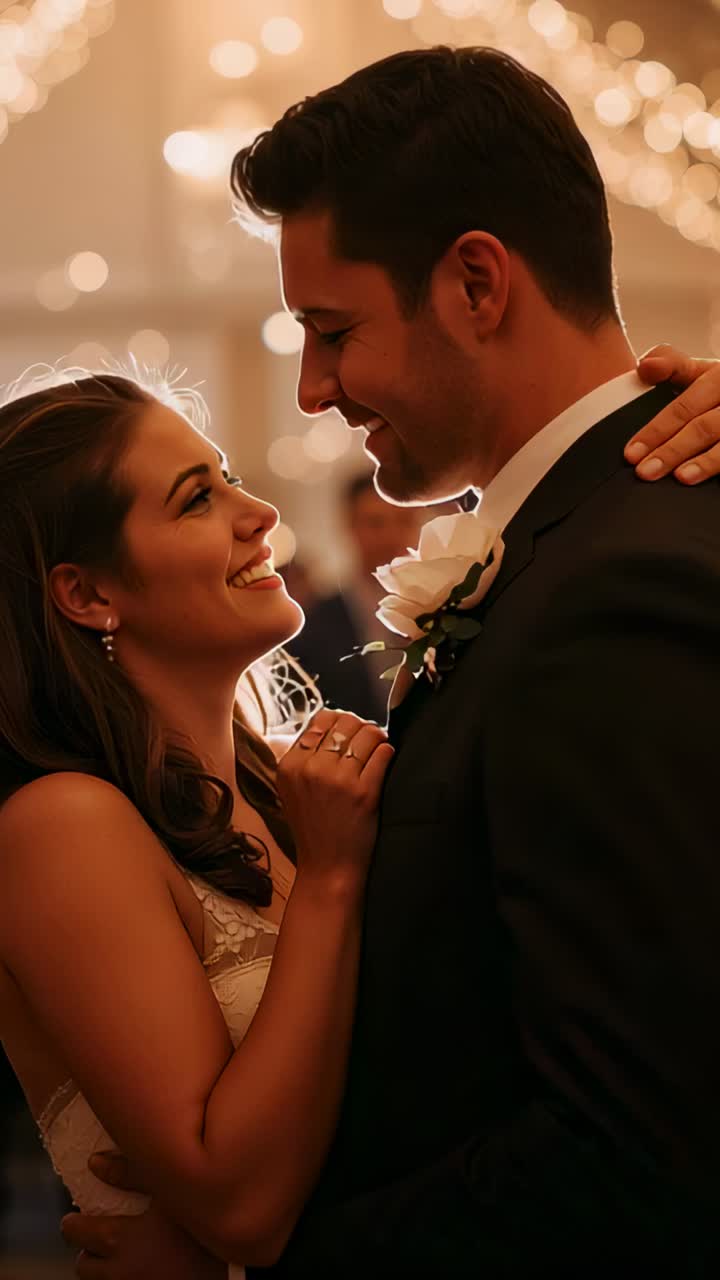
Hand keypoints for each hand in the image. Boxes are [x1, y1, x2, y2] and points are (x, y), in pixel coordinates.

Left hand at [62, 1152, 223, 1279]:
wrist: (237, 1268)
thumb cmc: (202, 1225)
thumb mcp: (170, 1189)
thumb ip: (132, 1171)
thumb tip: (94, 1162)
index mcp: (121, 1242)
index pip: (81, 1235)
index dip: (73, 1226)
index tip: (72, 1219)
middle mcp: (122, 1273)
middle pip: (86, 1268)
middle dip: (87, 1252)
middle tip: (95, 1239)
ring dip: (104, 1269)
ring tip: (118, 1256)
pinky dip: (125, 1279)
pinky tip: (142, 1268)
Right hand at [278, 707, 393, 887]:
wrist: (327, 869)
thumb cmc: (314, 828)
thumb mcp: (293, 789)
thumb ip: (305, 756)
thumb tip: (332, 721)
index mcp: (290, 765)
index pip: (321, 719)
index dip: (341, 722)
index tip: (350, 734)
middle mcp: (311, 768)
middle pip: (346, 721)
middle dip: (361, 727)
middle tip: (368, 740)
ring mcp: (338, 780)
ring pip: (368, 733)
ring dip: (378, 738)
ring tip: (379, 749)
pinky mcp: (364, 792)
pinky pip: (383, 753)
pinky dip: (388, 753)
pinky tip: (385, 761)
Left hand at [625, 344, 719, 482]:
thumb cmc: (719, 389)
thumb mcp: (700, 371)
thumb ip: (671, 365)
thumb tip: (645, 366)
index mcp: (717, 376)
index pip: (683, 406)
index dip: (656, 430)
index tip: (631, 453)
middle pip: (703, 427)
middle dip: (672, 451)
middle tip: (645, 472)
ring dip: (704, 462)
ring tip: (681, 477)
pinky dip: (718, 470)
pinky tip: (708, 483)